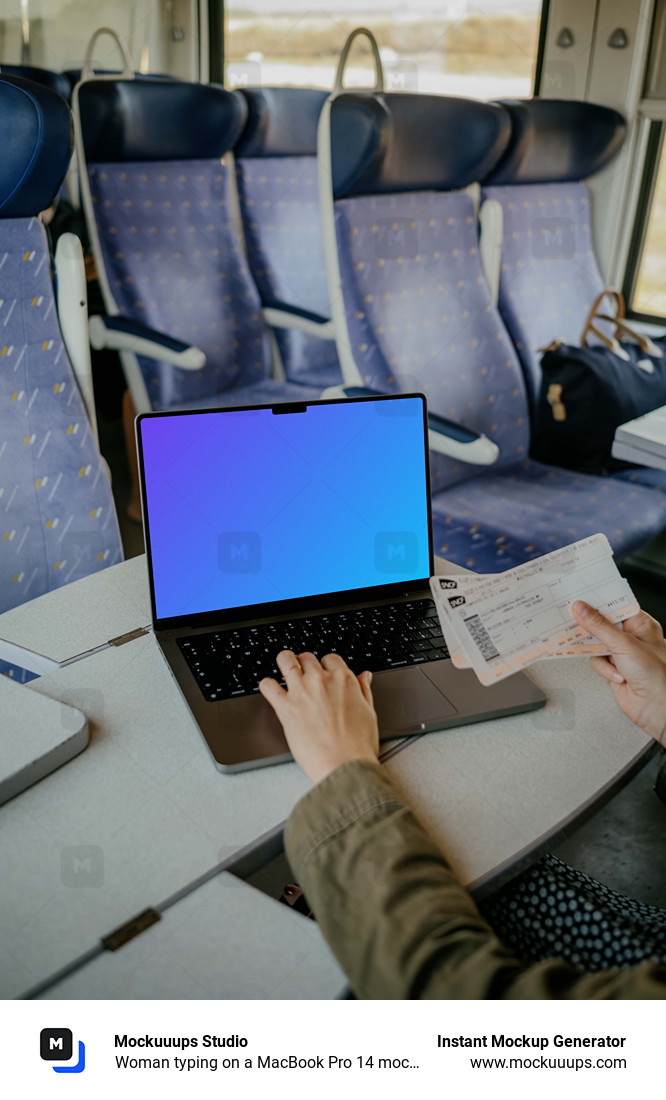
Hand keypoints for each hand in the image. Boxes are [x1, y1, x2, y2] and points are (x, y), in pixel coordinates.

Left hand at [259, 651, 378, 784]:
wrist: (344, 765)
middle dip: (305, 664)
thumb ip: (364, 690)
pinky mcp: (285, 707)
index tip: (324, 673)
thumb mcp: (369, 713)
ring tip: (284, 669)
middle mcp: (321, 681)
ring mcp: (301, 692)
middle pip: (307, 658)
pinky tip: (271, 689)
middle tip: (304, 674)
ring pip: (286, 661)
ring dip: (285, 663)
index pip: (330, 659)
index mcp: (344, 680)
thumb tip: (364, 676)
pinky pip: (268, 686)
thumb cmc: (358, 745)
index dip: (326, 665)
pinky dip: (267, 685)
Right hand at [572, 601, 665, 744]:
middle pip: (602, 624)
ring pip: (596, 643)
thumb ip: (599, 626)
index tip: (581, 597)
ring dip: (599, 652)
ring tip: (605, 655)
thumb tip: (582, 609)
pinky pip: (596, 661)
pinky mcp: (612, 668)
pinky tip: (617, 674)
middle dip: (592, 627)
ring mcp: (621, 653)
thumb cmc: (656, 675)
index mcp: (640, 625)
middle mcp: (631, 637)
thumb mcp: (624, 644)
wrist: (656, 707)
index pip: (615, 606)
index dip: (598, 602)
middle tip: (577, 621)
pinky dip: (603, 669)